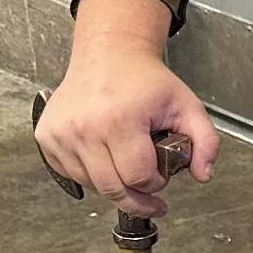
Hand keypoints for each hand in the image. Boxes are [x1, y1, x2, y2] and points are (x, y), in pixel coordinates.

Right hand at [33, 0, 219, 220]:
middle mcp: (84, 127)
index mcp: (120, 119)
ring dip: (113, 185)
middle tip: (149, 196)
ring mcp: (60, 133)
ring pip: (91, 184)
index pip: (138, 177)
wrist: (109, 55)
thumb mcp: (187, 105)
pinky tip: (105, 159)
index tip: (161, 176)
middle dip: (136, 197)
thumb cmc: (146, 81)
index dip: (155, 184)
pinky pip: (70, 173)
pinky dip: (90, 175)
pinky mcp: (46, 136)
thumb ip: (206, 141)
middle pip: (112, 188)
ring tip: (127, 166)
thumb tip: (204, 175)